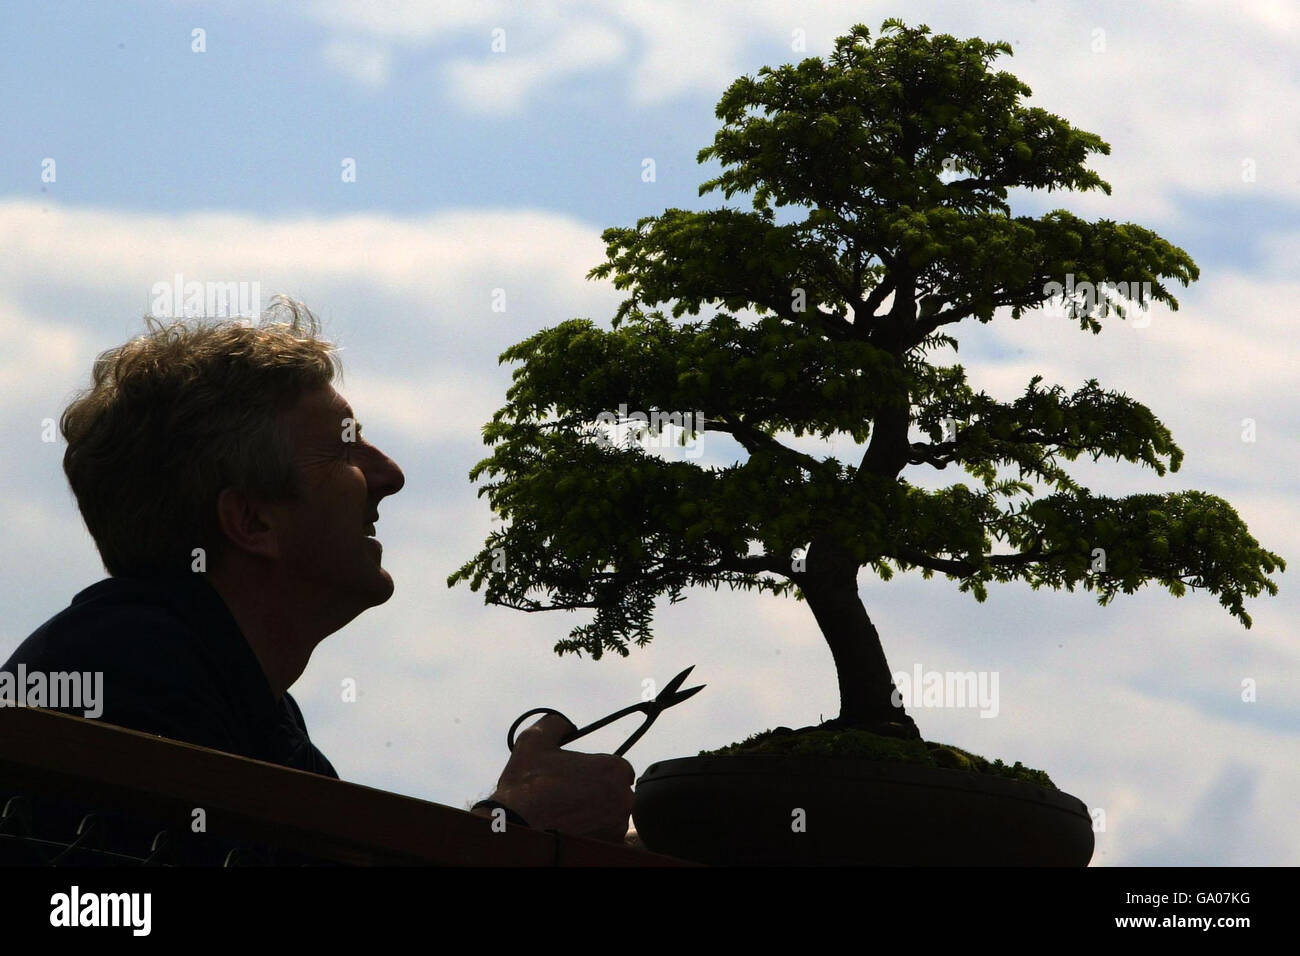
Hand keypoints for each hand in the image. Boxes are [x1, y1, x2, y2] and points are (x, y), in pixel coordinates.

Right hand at [482, 712, 634, 842]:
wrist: (515, 829)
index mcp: (613, 769)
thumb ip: (556, 723)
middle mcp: (624, 798)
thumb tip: (565, 724)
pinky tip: (570, 830)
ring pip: (612, 816)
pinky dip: (593, 834)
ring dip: (597, 815)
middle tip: (571, 797)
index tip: (580, 778)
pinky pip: (606, 838)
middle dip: (599, 794)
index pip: (618, 768)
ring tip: (567, 815)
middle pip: (617, 793)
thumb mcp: (535, 739)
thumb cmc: (527, 785)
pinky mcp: (608, 846)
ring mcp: (617, 827)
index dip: (598, 772)